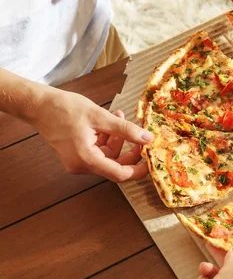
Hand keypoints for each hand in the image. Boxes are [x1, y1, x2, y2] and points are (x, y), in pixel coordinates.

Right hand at [32, 90, 152, 181]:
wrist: (36, 104)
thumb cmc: (63, 108)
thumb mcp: (100, 117)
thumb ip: (126, 130)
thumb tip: (147, 139)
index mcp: (86, 160)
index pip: (119, 174)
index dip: (138, 169)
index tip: (151, 160)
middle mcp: (80, 165)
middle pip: (115, 165)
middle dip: (129, 149)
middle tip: (140, 134)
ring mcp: (77, 161)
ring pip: (107, 155)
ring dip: (117, 138)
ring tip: (119, 117)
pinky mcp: (75, 154)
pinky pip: (98, 150)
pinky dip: (106, 138)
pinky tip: (109, 121)